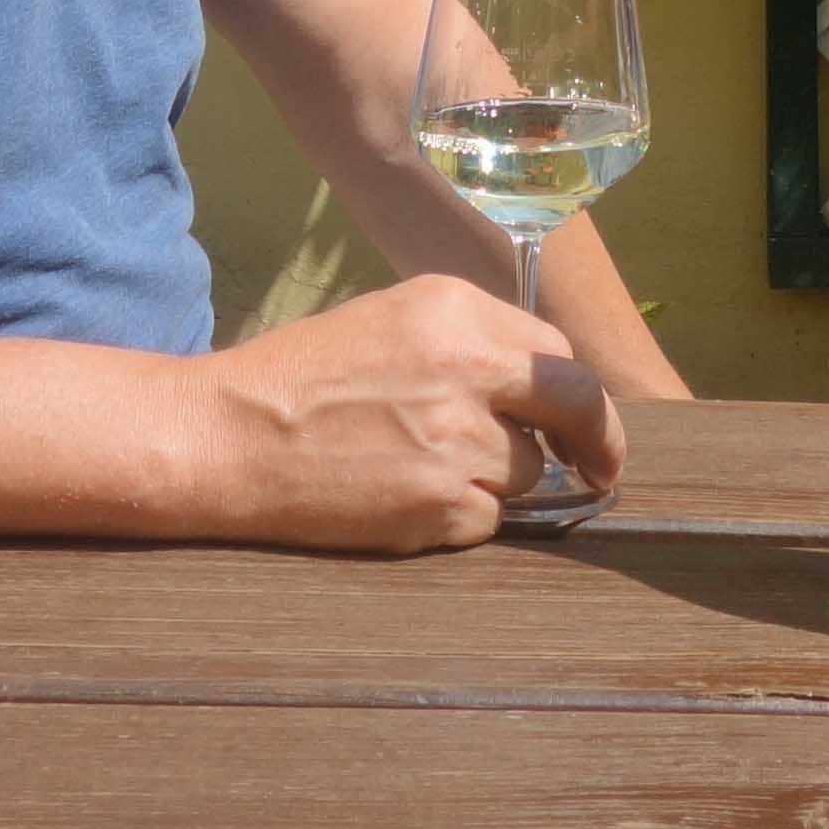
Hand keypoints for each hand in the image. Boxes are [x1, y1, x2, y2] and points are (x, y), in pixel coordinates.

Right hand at [184, 271, 622, 551]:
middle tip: (598, 467)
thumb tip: (540, 387)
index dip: (569, 391)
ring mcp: (458, 440)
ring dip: (498, 478)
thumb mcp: (391, 320)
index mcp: (455, 309)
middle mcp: (468, 367)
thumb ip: (470, 342)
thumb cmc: (300, 378)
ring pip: (529, 472)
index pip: (556, 351)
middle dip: (596, 440)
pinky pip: (488, 519)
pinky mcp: (440, 503)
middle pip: (577, 405)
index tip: (579, 419)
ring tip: (421, 467)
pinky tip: (405, 498)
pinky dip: (462, 517)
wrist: (229, 436)